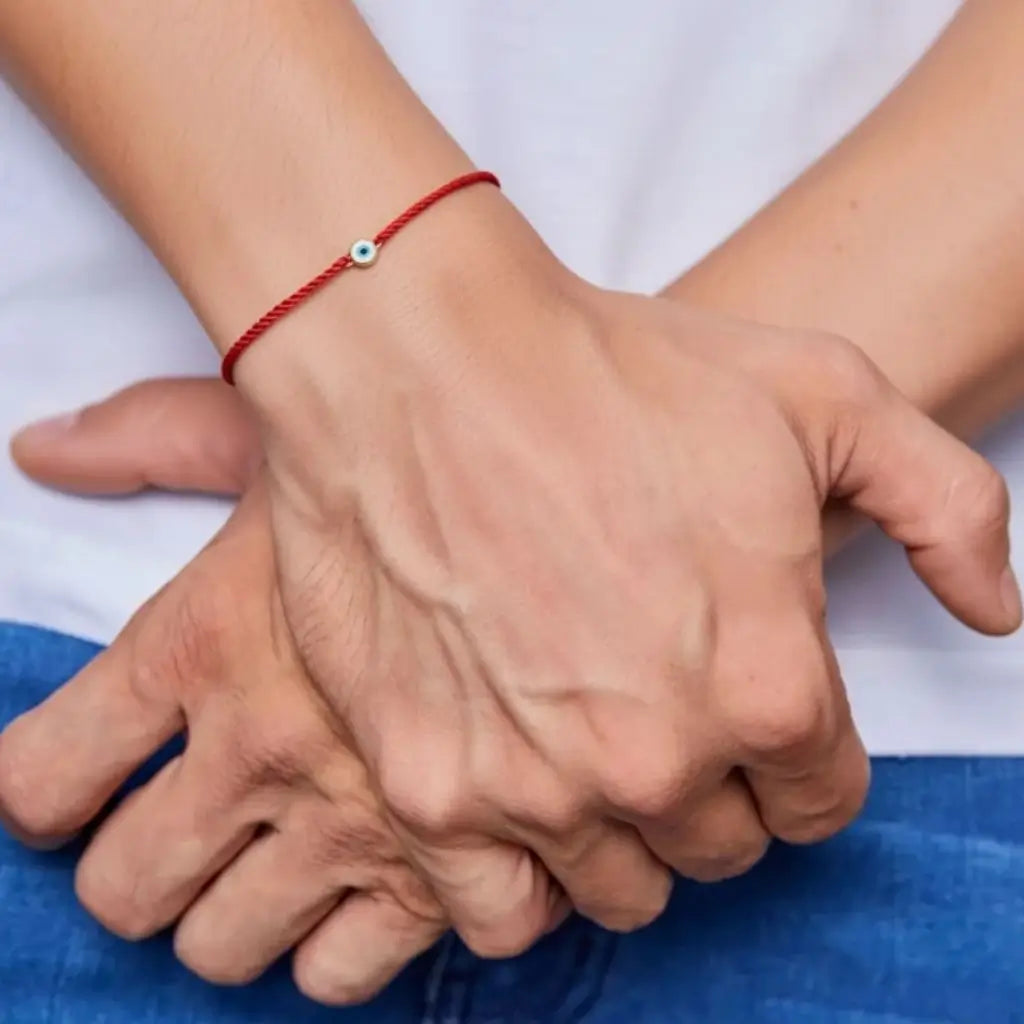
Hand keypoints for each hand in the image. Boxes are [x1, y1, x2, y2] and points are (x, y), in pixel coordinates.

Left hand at [0, 381, 466, 1005]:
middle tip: (196, 826)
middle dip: (149, 869)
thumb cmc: (420, 454)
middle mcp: (259, 746)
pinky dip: (348, 945)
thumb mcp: (281, 433)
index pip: (48, 774)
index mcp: (200, 641)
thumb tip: (45, 448)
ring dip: (243, 913)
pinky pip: (347, 971)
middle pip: (125, 886)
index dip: (46, 792)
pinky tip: (374, 881)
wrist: (557, 488)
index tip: (72, 791)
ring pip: (226, 946)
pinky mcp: (439, 870)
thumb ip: (159, 439)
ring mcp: (344, 820)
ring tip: (289, 855)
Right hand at [232, 215, 1019, 957]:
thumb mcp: (822, 391)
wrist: (419, 363)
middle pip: (719, 846)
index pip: (818, 798)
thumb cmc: (608, 372)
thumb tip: (993, 608)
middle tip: (658, 703)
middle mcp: (657, 759)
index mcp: (765, 682)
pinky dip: (521, 881)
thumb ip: (945, 505)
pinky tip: (518, 808)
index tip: (750, 707)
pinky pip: (500, 912)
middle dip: (709, 788)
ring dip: (620, 831)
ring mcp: (534, 785)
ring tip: (586, 746)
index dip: (792, 752)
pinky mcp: (428, 788)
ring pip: (621, 886)